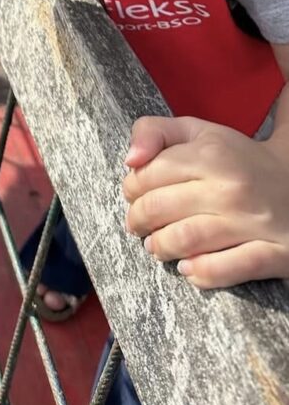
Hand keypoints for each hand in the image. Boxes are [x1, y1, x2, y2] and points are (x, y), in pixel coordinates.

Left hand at [122, 116, 288, 288]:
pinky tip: (188, 268)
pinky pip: (226, 270)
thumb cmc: (234, 158)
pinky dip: (199, 273)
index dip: (131, 187)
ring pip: (185, 240)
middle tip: (137, 224)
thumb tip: (130, 160)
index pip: (149, 174)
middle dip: (138, 219)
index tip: (133, 194)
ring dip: (160, 247)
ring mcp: (254, 223)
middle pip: (159, 208)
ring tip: (155, 245)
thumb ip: (154, 132)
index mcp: (211, 154)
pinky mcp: (275, 253)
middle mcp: (232, 188)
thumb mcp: (196, 131)